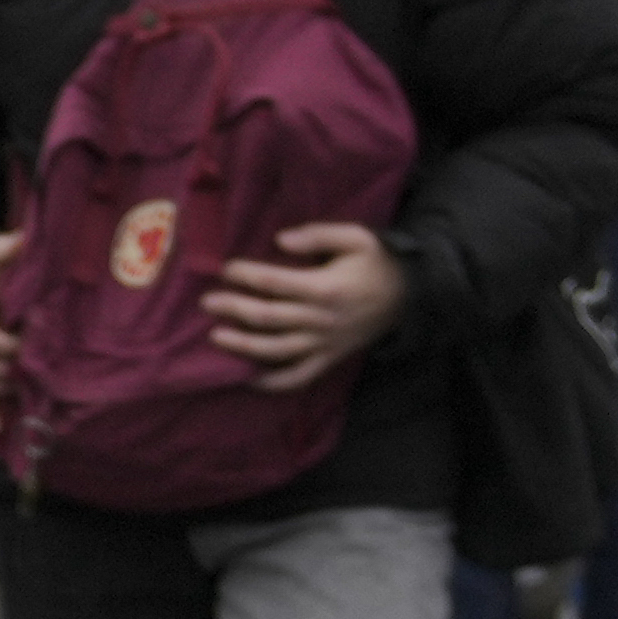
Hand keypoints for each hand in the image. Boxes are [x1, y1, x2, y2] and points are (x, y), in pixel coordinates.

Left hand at [204, 221, 408, 392]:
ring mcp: (324, 344)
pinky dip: (272, 383)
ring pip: (276, 350)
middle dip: (233, 309)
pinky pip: (298, 377)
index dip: (246, 276)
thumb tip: (281, 240)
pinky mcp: (329, 359)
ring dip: (243, 345)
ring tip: (215, 336)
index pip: (274, 284)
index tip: (226, 269)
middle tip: (207, 302)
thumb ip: (318, 236)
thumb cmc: (378, 262)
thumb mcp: (356, 237)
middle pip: (268, 317)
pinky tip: (248, 379)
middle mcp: (321, 320)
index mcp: (325, 288)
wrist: (410, 296)